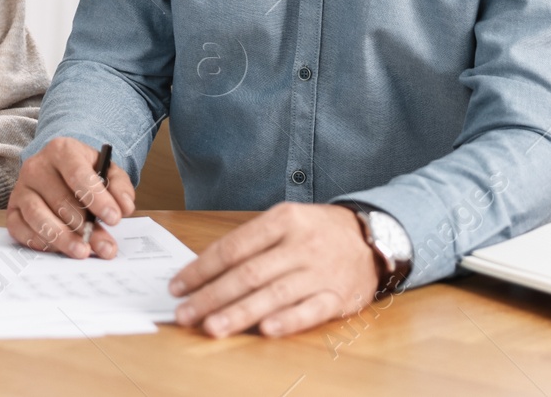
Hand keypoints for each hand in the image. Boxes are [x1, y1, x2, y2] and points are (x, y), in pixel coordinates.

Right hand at [7, 137, 134, 259]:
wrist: (57, 169)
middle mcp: (36, 166)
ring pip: (39, 216)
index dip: (97, 198)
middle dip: (86, 228)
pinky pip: (20, 229)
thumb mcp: (107, 171)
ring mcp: (22, 188)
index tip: (114, 218)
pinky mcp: (13, 209)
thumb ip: (119, 186)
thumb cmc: (85, 173)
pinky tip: (58, 249)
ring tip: (83, 252)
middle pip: (61, 201)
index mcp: (61, 150)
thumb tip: (124, 206)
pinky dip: (39, 241)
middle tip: (106, 246)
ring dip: (63, 238)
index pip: (78, 174)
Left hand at [169, 203, 377, 337]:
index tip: (178, 287)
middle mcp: (300, 245)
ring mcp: (321, 271)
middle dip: (211, 296)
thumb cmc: (317, 231)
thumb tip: (206, 271)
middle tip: (185, 314)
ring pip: (274, 294)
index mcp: (282, 220)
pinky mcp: (339, 296)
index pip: (233, 247)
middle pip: (248, 273)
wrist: (372, 238)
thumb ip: (251, 243)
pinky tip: (265, 331)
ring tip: (211, 327)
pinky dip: (288, 321)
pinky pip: (311, 310)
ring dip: (240, 313)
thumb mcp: (285, 221)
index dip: (202, 269)